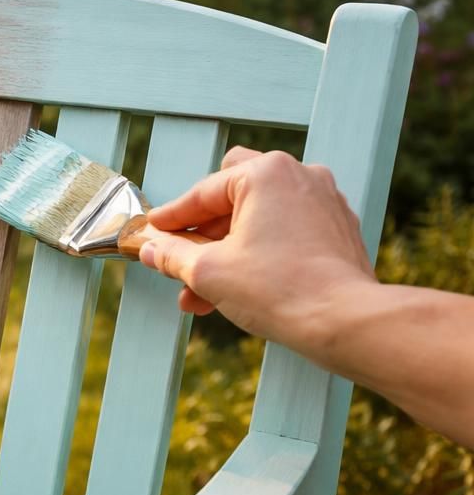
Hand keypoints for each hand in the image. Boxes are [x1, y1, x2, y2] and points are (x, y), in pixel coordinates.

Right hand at [136, 147, 376, 348]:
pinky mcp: (338, 228)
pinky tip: (242, 286)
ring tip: (205, 292)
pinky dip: (261, 252)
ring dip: (229, 250)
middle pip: (233, 196)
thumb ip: (173, 255)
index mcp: (266, 174)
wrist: (342, 321)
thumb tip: (152, 249)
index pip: (203, 193)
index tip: (153, 232)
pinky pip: (287, 231)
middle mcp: (299, 176)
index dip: (172, 218)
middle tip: (185, 257)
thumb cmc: (279, 289)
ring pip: (260, 217)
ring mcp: (324, 201)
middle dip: (205, 231)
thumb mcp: (207, 272)